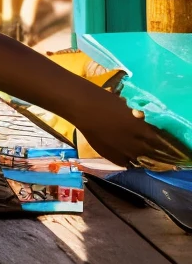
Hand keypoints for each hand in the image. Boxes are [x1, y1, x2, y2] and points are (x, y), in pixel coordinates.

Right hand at [76, 89, 190, 170]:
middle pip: (152, 153)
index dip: (171, 147)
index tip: (179, 150)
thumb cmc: (106, 100)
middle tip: (171, 158)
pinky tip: (134, 162)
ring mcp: (121, 150)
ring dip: (148, 160)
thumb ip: (139, 119)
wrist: (83, 106)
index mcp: (140, 128)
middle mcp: (133, 142)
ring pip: (140, 160)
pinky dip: (131, 163)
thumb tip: (148, 123)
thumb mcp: (128, 107)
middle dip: (163, 156)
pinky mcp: (109, 154)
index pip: (161, 141)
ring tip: (154, 161)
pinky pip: (125, 163)